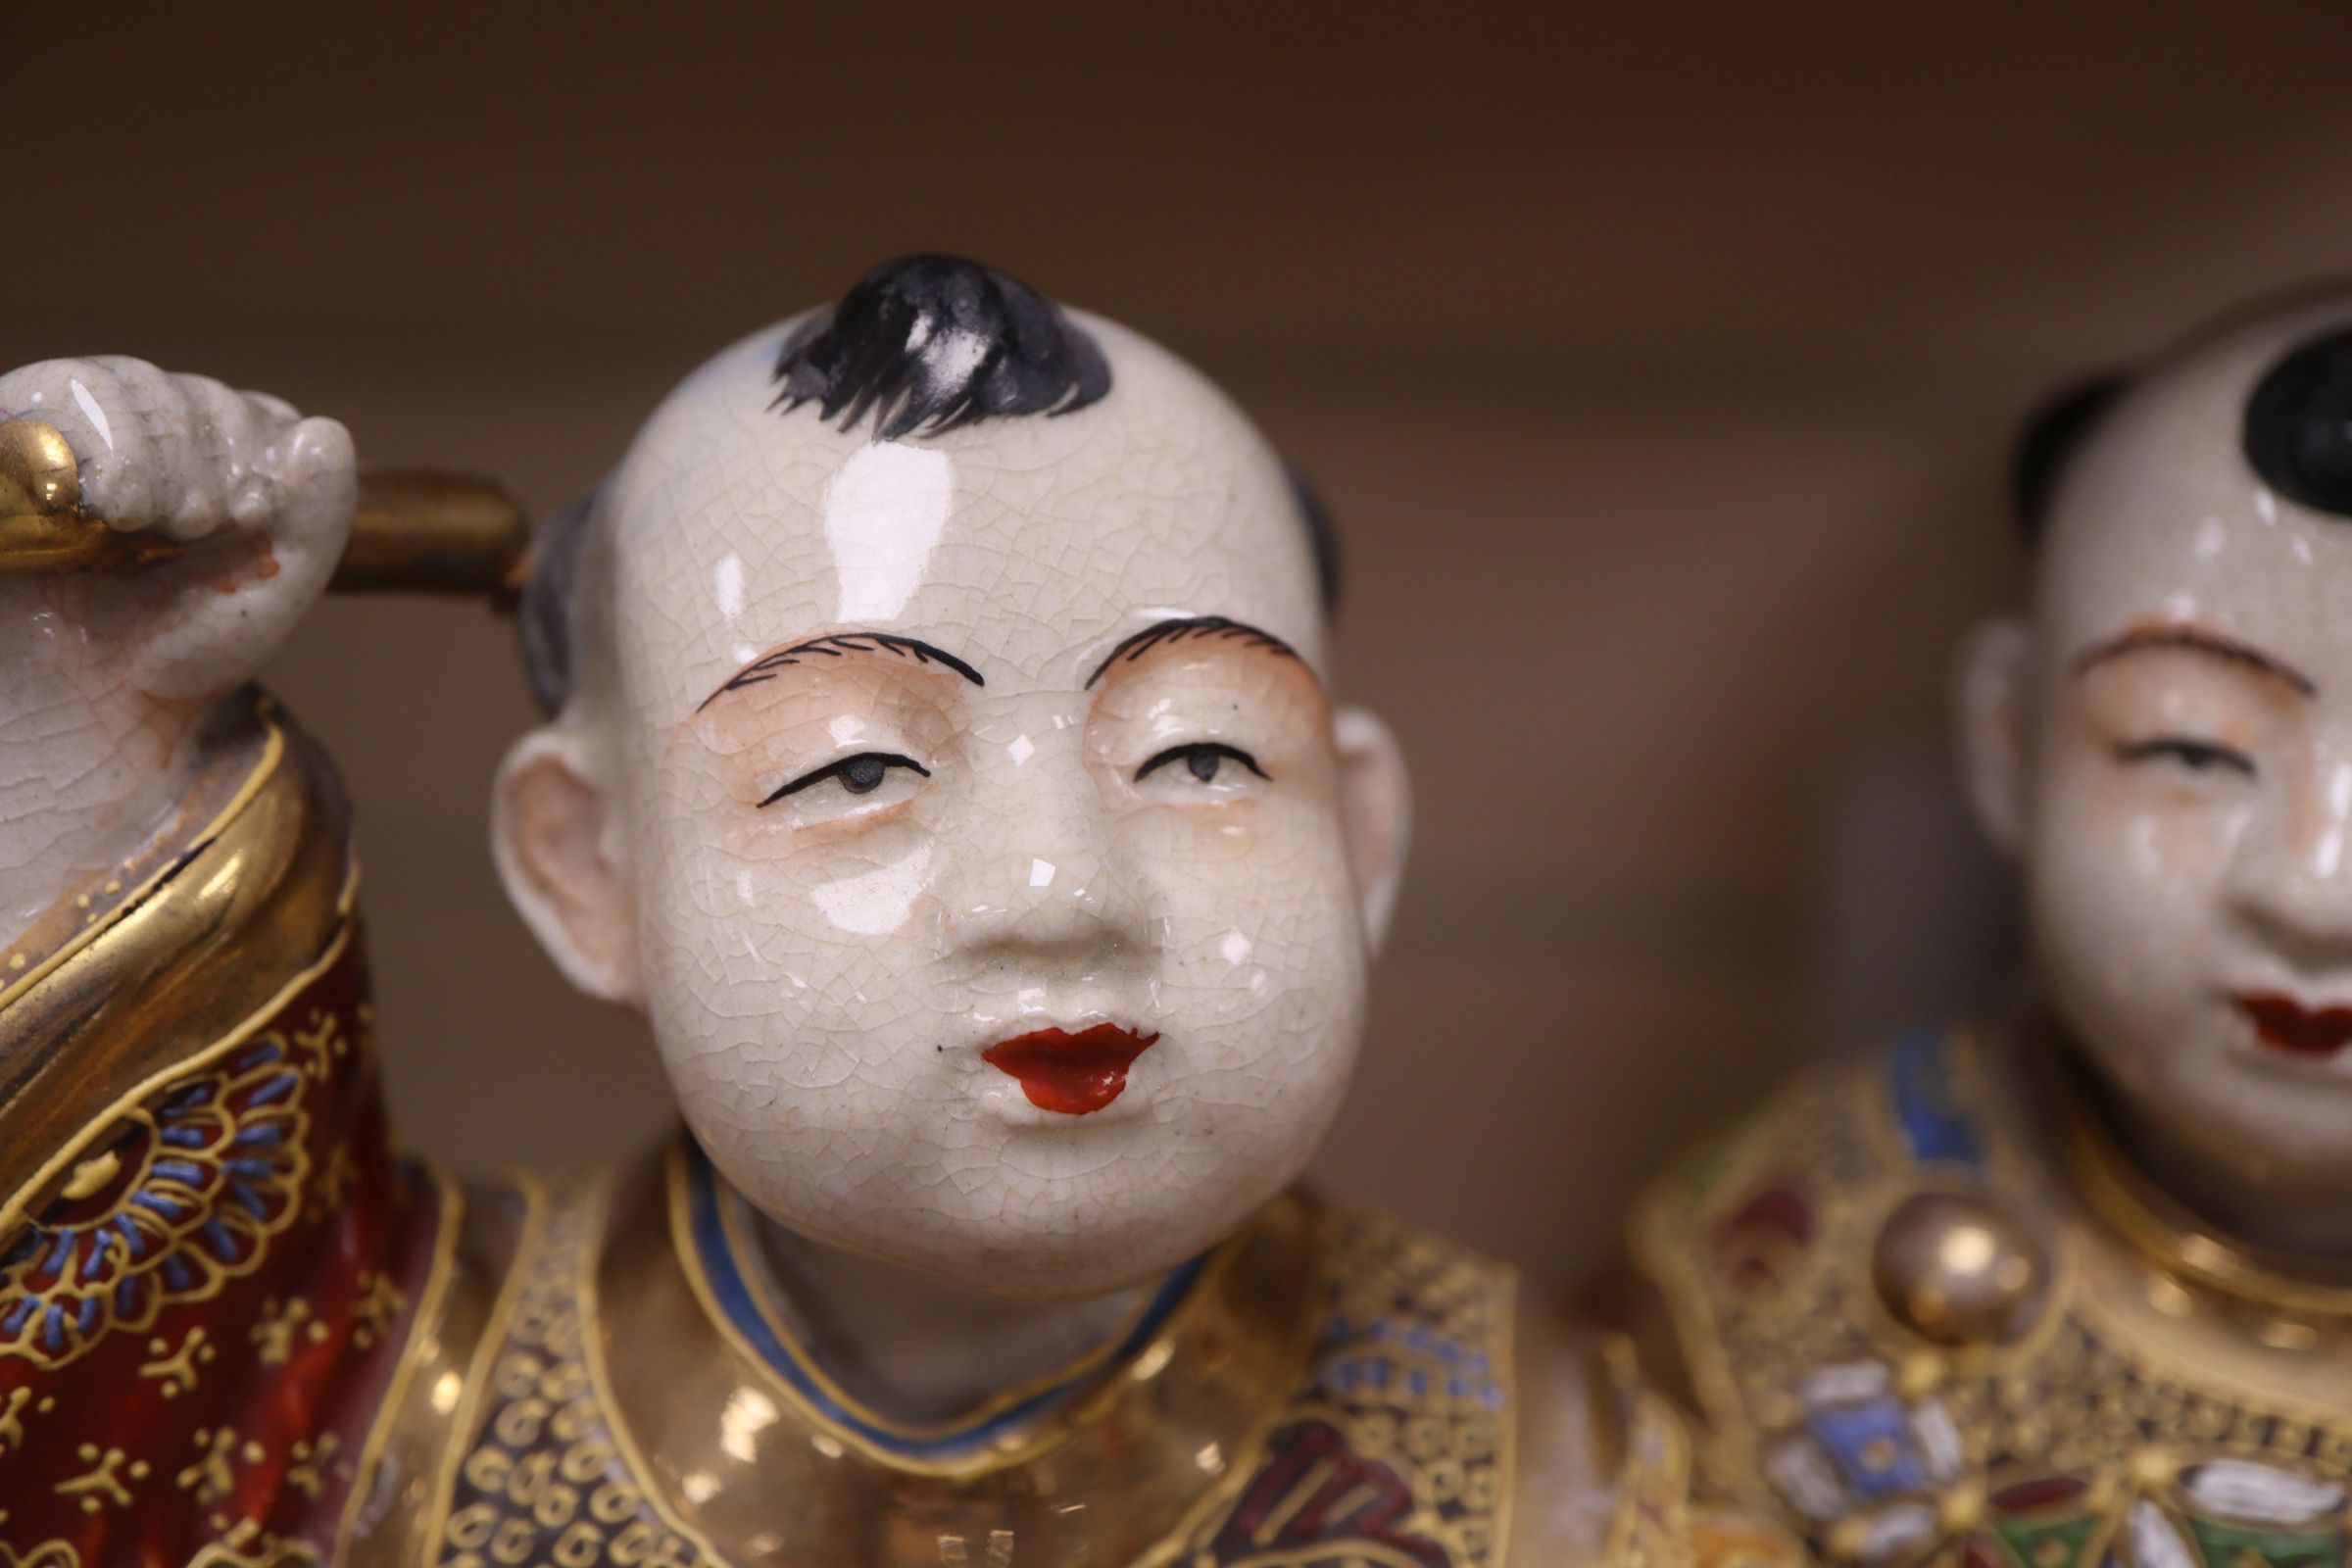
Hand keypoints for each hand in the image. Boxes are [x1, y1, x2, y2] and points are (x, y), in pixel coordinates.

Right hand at [0, 356, 353, 700]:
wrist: (76, 706)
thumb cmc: (174, 650)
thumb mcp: (267, 595)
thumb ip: (315, 519)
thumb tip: (328, 432)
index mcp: (211, 464)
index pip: (246, 412)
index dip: (255, 452)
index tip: (253, 517)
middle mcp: (140, 437)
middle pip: (177, 393)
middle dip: (198, 458)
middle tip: (190, 525)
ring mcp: (64, 438)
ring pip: (104, 384)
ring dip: (144, 451)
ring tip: (138, 518)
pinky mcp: (7, 448)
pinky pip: (34, 404)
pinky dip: (78, 444)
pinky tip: (100, 498)